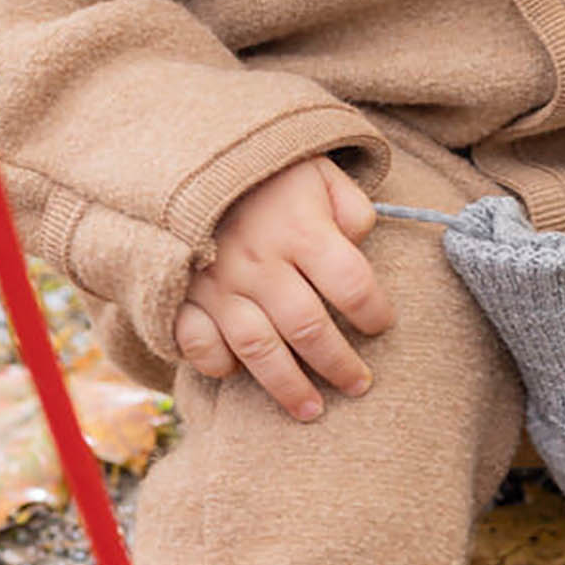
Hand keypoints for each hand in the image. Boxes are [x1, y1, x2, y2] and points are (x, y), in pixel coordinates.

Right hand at [172, 158, 393, 420]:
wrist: (185, 153)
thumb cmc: (267, 172)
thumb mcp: (317, 171)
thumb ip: (349, 206)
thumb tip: (361, 241)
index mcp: (300, 229)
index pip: (352, 284)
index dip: (375, 313)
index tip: (381, 325)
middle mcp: (261, 262)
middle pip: (309, 328)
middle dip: (340, 365)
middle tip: (359, 385)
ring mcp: (219, 283)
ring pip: (259, 349)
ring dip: (288, 386)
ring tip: (312, 411)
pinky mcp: (183, 295)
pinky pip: (200, 344)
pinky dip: (219, 364)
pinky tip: (238, 373)